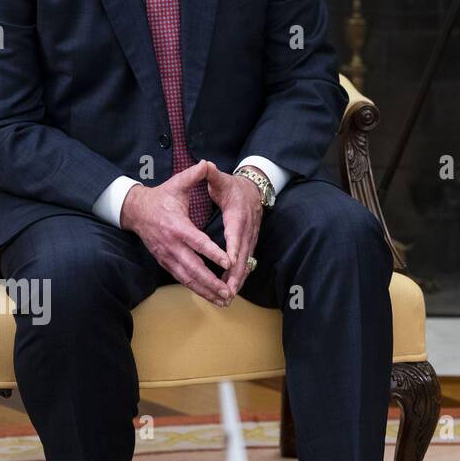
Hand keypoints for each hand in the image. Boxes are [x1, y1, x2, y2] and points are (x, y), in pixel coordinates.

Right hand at [122, 159, 232, 306]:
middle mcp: (171, 245)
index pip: (197, 242)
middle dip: (211, 281)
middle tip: (229, 290)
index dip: (212, 252)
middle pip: (193, 267)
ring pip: (187, 277)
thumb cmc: (161, 197)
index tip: (228, 261)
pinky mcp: (165, 262)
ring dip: (205, 290)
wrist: (136, 211)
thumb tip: (208, 163)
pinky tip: (210, 296)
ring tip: (223, 299)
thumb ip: (194, 174)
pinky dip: (196, 289)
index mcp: (177, 226)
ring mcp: (167, 256)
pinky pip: (182, 279)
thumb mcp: (177, 183)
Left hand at [206, 165, 265, 295]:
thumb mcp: (222, 179)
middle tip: (228, 289)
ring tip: (228, 295)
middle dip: (236, 273)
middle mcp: (247, 228)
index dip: (233, 247)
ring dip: (238, 279)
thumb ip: (212, 174)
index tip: (230, 261)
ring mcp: (250, 237)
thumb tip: (206, 165)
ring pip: (245, 261)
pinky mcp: (249, 243)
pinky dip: (239, 276)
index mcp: (238, 213)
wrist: (253, 188)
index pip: (236, 232)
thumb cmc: (233, 186)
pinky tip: (231, 287)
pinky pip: (245, 262)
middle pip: (243, 253)